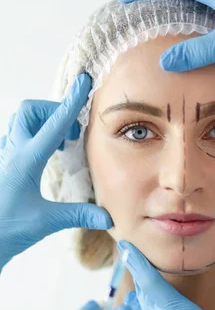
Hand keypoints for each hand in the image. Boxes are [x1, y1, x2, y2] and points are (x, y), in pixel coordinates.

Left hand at [0, 73, 112, 271]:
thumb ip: (78, 215)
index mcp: (25, 160)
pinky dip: (34, 137)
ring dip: (43, 123)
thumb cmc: (6, 229)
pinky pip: (16, 137)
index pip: (53, 124)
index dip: (71, 101)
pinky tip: (45, 158)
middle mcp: (11, 152)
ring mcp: (3, 156)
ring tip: (61, 146)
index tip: (83, 81)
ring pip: (21, 122)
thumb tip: (108, 218)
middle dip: (53, 112)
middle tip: (72, 134)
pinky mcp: (2, 165)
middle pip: (30, 112)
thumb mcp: (46, 222)